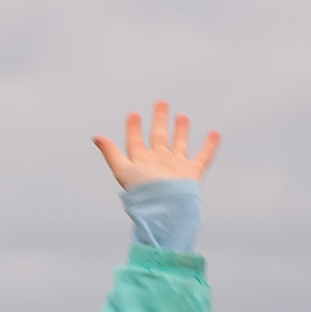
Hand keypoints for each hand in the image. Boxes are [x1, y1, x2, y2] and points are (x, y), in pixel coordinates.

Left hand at [93, 100, 217, 187]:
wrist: (165, 208)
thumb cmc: (143, 192)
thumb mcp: (123, 169)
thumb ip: (111, 153)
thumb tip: (96, 137)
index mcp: (141, 162)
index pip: (135, 141)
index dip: (133, 128)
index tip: (133, 114)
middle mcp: (159, 162)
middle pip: (159, 137)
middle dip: (159, 120)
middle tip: (161, 103)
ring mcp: (176, 166)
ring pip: (179, 144)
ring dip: (181, 130)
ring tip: (182, 116)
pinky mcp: (192, 172)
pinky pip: (204, 156)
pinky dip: (210, 145)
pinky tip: (214, 133)